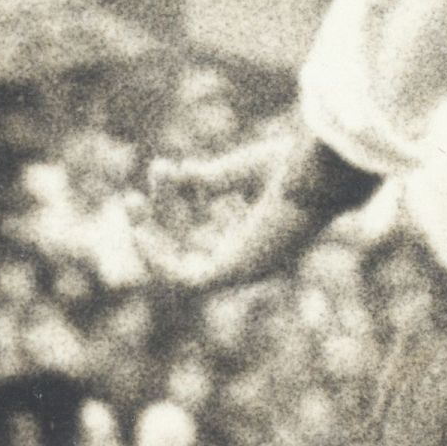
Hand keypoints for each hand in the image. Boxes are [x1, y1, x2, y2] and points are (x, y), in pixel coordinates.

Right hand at [134, 135, 369, 292]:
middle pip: (189, 251)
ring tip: (129, 206)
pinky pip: (184, 278)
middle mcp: (251, 257)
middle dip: (156, 223)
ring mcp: (243, 268)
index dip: (177, 199)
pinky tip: (140, 229)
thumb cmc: (295, 168)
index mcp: (260, 234)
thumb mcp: (240, 170)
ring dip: (150, 241)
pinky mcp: (235, 272)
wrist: (317, 176)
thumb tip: (175, 172)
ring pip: (181, 267)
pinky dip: (158, 259)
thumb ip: (210, 177)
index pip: (206, 228)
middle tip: (130, 197)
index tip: (167, 167)